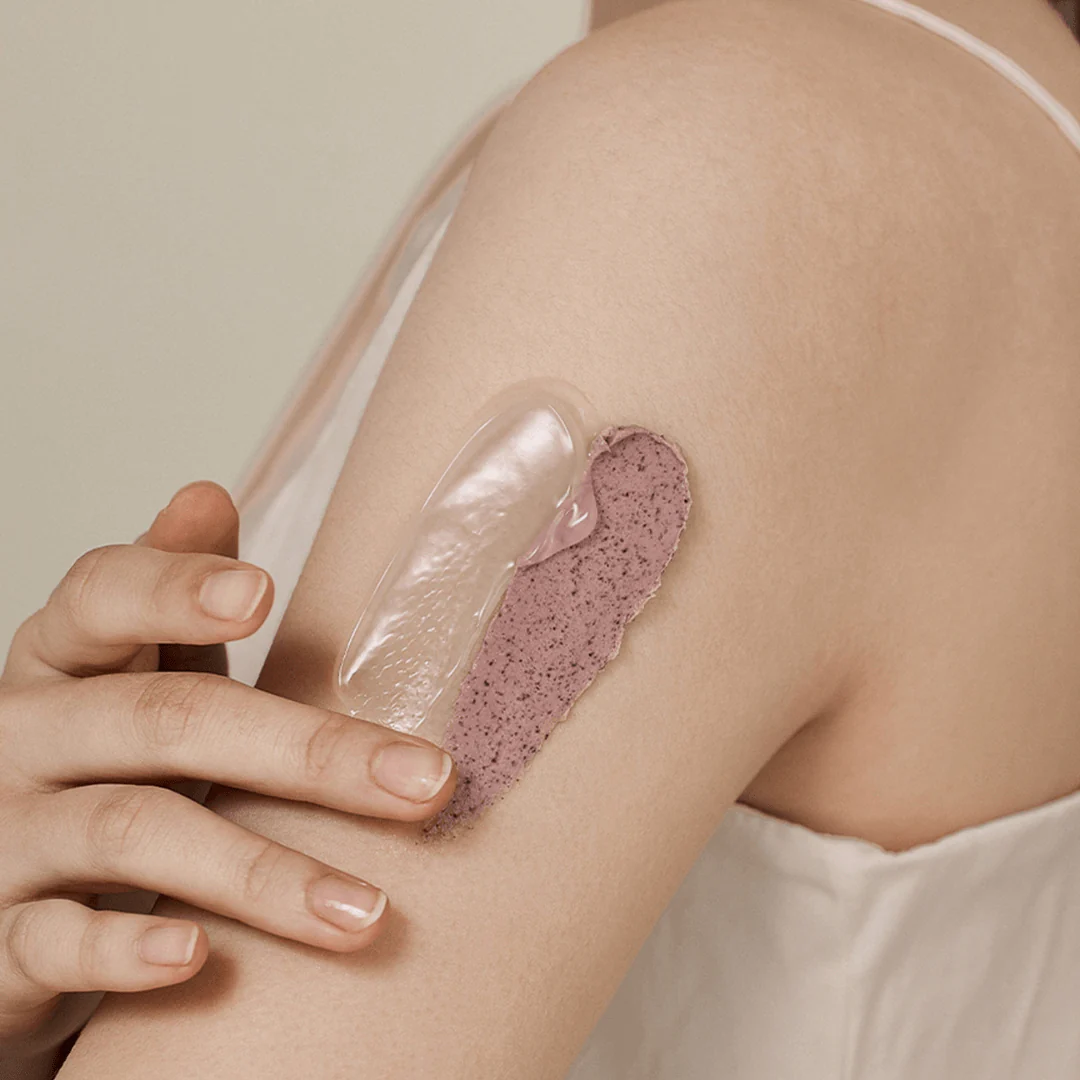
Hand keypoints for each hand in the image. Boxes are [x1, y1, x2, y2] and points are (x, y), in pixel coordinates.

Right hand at [0, 482, 456, 1060]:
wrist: (2, 899)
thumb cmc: (99, 764)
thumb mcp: (127, 674)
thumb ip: (168, 601)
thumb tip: (206, 492)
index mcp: (63, 659)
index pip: (101, 595)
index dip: (175, 586)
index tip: (261, 592)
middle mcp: (23, 735)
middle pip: (164, 720)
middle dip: (306, 750)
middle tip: (424, 781)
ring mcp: (4, 837)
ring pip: (130, 832)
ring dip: (259, 873)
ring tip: (365, 910)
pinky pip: (52, 943)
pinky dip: (126, 951)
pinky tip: (201, 958)